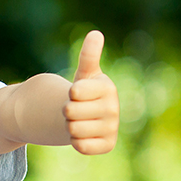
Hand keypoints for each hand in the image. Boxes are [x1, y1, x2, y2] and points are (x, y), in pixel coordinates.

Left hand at [64, 30, 118, 154]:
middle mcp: (114, 108)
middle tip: (75, 109)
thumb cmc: (83, 92)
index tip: (76, 93)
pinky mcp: (108, 145)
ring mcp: (112, 128)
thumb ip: (88, 56)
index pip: (75, 92)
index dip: (69, 94)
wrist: (87, 117)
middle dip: (67, 111)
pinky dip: (76, 141)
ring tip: (78, 121)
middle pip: (70, 112)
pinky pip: (81, 146)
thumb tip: (95, 34)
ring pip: (73, 129)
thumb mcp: (85, 74)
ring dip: (70, 126)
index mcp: (108, 87)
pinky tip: (83, 135)